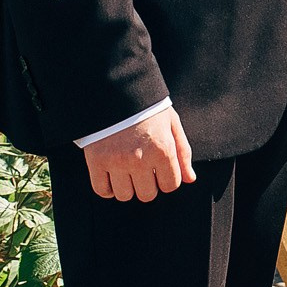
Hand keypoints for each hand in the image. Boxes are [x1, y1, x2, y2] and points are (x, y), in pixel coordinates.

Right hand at [83, 107, 197, 202]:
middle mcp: (140, 159)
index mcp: (162, 149)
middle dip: (148, 185)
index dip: (167, 180)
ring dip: (128, 188)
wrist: (116, 91)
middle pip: (147, 195)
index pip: (170, 185)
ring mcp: (116, 162)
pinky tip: (112, 178)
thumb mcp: (172, 124)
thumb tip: (190, 179)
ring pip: (125, 196)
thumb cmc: (147, 108)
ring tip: (128, 172)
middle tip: (144, 171)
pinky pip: (102, 190)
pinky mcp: (96, 162)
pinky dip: (108, 189)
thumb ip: (183, 152)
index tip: (161, 171)